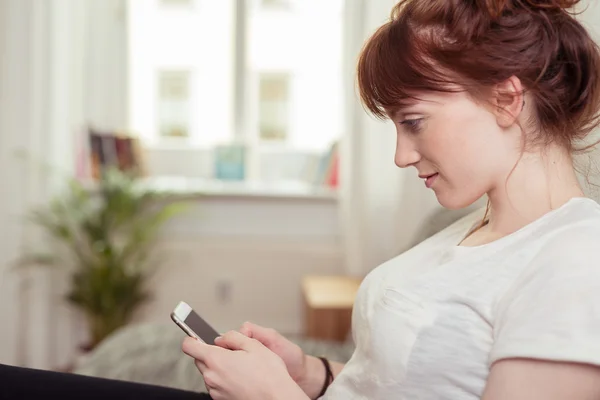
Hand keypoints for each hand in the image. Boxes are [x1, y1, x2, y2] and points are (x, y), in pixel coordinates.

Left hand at [182, 330, 305, 399]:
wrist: (277, 399)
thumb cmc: (269, 375)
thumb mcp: (254, 345)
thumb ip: (233, 337)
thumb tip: (222, 338)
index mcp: (216, 360)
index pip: (189, 346)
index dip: (192, 338)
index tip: (196, 335)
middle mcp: (211, 377)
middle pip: (199, 359)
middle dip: (211, 352)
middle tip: (231, 351)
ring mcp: (215, 391)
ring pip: (208, 373)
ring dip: (218, 367)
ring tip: (241, 367)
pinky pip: (216, 385)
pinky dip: (224, 379)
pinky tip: (241, 378)